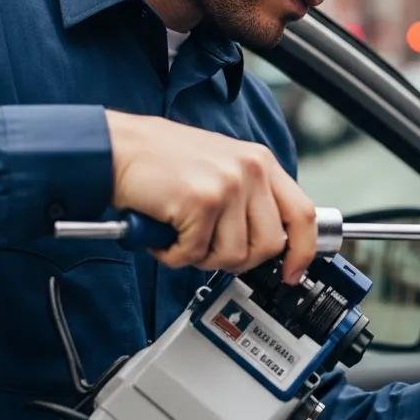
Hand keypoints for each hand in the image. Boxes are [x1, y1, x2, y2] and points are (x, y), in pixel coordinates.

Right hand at [105, 110, 315, 278]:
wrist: (116, 148)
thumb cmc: (160, 161)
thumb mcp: (222, 167)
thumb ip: (251, 198)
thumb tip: (272, 242)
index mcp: (260, 162)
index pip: (303, 214)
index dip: (302, 251)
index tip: (293, 272)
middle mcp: (250, 170)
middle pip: (270, 244)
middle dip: (238, 258)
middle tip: (209, 247)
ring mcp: (228, 185)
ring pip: (234, 255)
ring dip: (202, 256)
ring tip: (182, 233)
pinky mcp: (202, 202)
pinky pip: (196, 254)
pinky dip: (174, 254)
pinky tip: (164, 232)